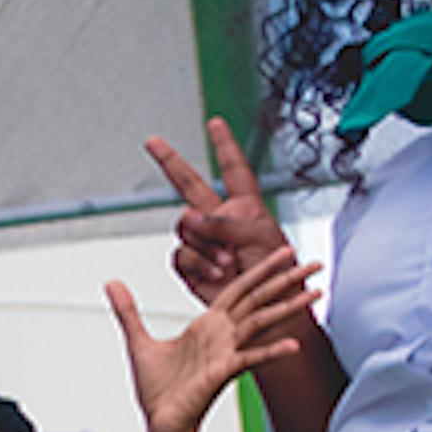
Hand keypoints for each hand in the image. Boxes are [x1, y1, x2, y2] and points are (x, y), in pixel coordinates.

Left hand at [111, 243, 316, 431]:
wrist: (160, 420)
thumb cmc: (158, 388)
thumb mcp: (138, 341)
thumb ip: (128, 311)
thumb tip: (112, 283)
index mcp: (206, 325)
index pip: (238, 288)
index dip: (260, 269)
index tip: (283, 252)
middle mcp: (222, 335)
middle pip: (259, 299)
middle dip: (286, 280)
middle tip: (316, 263)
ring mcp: (226, 352)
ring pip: (262, 322)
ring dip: (289, 307)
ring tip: (317, 293)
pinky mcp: (223, 372)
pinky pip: (250, 358)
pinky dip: (271, 351)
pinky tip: (292, 346)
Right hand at [143, 115, 292, 303]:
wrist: (267, 307)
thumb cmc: (278, 270)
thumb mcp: (260, 236)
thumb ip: (225, 222)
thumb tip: (191, 217)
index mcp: (246, 206)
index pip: (233, 168)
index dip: (224, 145)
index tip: (215, 124)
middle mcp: (221, 220)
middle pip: (189, 184)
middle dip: (170, 162)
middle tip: (152, 143)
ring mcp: (205, 242)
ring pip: (185, 229)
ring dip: (205, 246)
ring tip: (227, 262)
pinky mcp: (193, 265)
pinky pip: (181, 255)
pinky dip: (198, 265)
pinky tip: (215, 274)